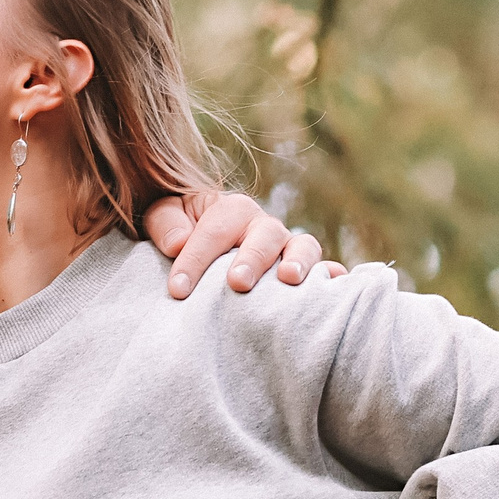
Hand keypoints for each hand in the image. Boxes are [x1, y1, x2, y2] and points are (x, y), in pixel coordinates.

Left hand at [144, 192, 342, 297]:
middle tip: (237, 283)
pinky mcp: (304, 271)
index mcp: (230, 209)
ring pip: (303, 246)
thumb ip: (165, 222)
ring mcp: (287, 249)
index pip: (215, 228)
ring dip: (298, 261)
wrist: (200, 246)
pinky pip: (327, 271)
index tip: (178, 289)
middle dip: (252, 258)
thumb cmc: (181, 232)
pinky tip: (334, 287)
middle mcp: (263, 227)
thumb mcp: (164, 217)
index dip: (196, 258)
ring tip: (288, 280)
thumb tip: (178, 242)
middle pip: (265, 234)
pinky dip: (332, 276)